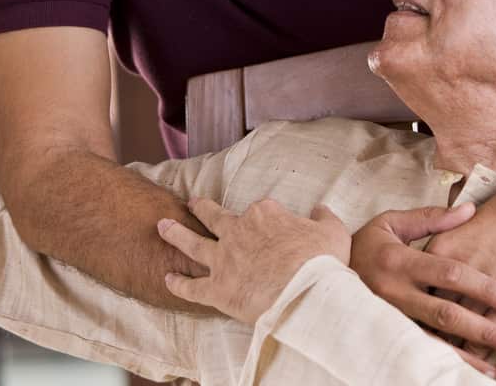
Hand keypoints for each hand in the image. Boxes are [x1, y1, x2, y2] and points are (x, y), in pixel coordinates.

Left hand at [158, 197, 350, 324]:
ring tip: (162, 226)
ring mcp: (224, 260)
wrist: (304, 293)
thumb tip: (320, 208)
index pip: (260, 209)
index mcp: (265, 215)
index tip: (270, 222)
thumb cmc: (321, 262)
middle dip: (202, 208)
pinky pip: (191, 287)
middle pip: (214, 216)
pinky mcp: (217, 289)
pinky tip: (167, 278)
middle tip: (192, 203)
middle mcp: (238, 231)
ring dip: (175, 234)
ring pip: (193, 244)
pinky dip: (178, 283)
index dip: (264, 216)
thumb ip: (324, 217)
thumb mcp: (333, 231)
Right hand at [349, 202, 495, 373]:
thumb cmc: (365, 245)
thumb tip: (470, 210)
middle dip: (483, 329)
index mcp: (399, 261)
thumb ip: (432, 219)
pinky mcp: (383, 336)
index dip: (482, 286)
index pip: (448, 274)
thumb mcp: (392, 223)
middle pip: (445, 313)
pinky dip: (441, 363)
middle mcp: (393, 293)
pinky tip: (464, 372)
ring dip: (466, 356)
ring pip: (431, 341)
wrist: (318, 273)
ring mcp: (387, 319)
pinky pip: (416, 352)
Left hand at [426, 191, 495, 358]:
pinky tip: (483, 353)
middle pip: (433, 311)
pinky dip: (482, 348)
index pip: (419, 285)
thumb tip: (427, 262)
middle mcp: (454, 271)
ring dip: (457, 344)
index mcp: (439, 248)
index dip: (416, 304)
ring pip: (458, 328)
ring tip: (458, 354)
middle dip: (432, 327)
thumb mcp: (463, 220)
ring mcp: (481, 289)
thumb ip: (442, 240)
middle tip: (432, 342)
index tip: (417, 316)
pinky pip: (487, 333)